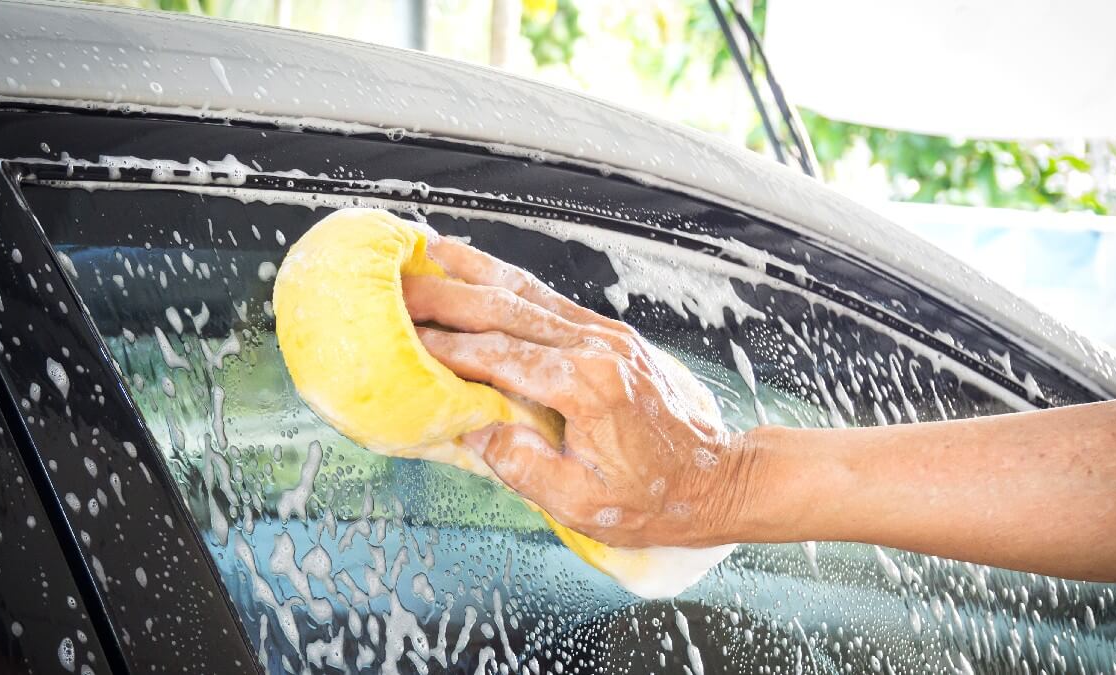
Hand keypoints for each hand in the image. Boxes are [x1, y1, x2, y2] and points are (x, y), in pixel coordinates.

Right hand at [402, 237, 759, 547]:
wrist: (719, 479)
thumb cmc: (655, 500)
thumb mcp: (583, 504)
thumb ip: (524, 466)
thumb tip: (475, 429)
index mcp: (587, 387)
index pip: (499, 356)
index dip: (446, 347)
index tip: (402, 338)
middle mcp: (597, 347)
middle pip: (506, 310)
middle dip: (446, 296)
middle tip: (396, 286)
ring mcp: (606, 334)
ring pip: (529, 292)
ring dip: (475, 270)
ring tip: (428, 251)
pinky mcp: (612, 334)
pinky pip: (551, 300)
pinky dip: (511, 280)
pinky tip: (483, 269)